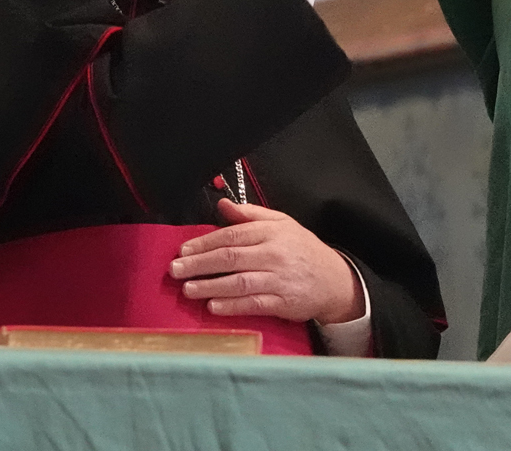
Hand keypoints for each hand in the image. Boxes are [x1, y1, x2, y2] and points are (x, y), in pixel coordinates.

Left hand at [169, 198, 364, 324]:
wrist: (334, 280)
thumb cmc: (304, 250)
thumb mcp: (282, 223)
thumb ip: (251, 215)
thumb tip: (223, 205)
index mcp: (272, 232)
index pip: (233, 234)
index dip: (205, 242)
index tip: (184, 249)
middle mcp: (275, 254)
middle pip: (231, 257)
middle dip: (200, 264)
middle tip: (176, 269)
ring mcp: (279, 279)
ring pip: (239, 282)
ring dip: (210, 286)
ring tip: (188, 289)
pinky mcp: (283, 302)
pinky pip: (254, 304)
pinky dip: (232, 305)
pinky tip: (213, 306)